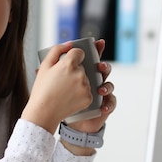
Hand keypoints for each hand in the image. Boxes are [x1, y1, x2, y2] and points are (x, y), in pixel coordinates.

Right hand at [22, 41, 93, 133]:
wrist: (43, 112)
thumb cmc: (42, 89)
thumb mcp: (44, 66)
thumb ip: (57, 50)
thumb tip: (70, 44)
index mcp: (69, 64)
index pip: (79, 52)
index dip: (72, 58)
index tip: (66, 65)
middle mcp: (80, 74)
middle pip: (82, 67)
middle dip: (75, 71)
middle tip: (62, 81)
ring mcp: (86, 86)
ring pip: (86, 78)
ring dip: (79, 82)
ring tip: (65, 90)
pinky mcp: (89, 97)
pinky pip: (88, 90)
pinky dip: (81, 93)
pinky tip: (70, 97)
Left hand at [61, 39, 115, 154]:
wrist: (63, 119)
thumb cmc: (57, 95)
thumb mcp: (51, 76)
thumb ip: (55, 59)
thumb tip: (65, 45)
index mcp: (83, 71)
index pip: (93, 58)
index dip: (97, 49)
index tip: (99, 43)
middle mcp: (94, 80)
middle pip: (103, 70)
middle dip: (104, 67)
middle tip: (100, 67)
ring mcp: (100, 93)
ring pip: (109, 85)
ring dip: (107, 86)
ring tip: (101, 90)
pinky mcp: (104, 106)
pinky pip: (111, 103)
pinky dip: (109, 104)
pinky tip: (103, 107)